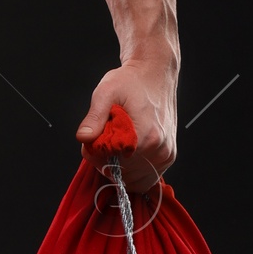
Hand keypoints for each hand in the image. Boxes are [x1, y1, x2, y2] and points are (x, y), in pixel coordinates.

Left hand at [75, 60, 176, 193]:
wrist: (155, 73)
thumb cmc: (130, 81)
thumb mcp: (106, 92)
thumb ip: (94, 118)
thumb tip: (84, 138)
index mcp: (145, 136)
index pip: (110, 163)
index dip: (96, 154)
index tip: (96, 137)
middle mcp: (159, 150)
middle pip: (122, 175)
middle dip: (107, 161)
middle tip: (105, 137)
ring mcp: (166, 155)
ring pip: (133, 181)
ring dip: (120, 169)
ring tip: (117, 143)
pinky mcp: (168, 156)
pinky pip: (146, 178)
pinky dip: (133, 171)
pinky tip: (127, 152)